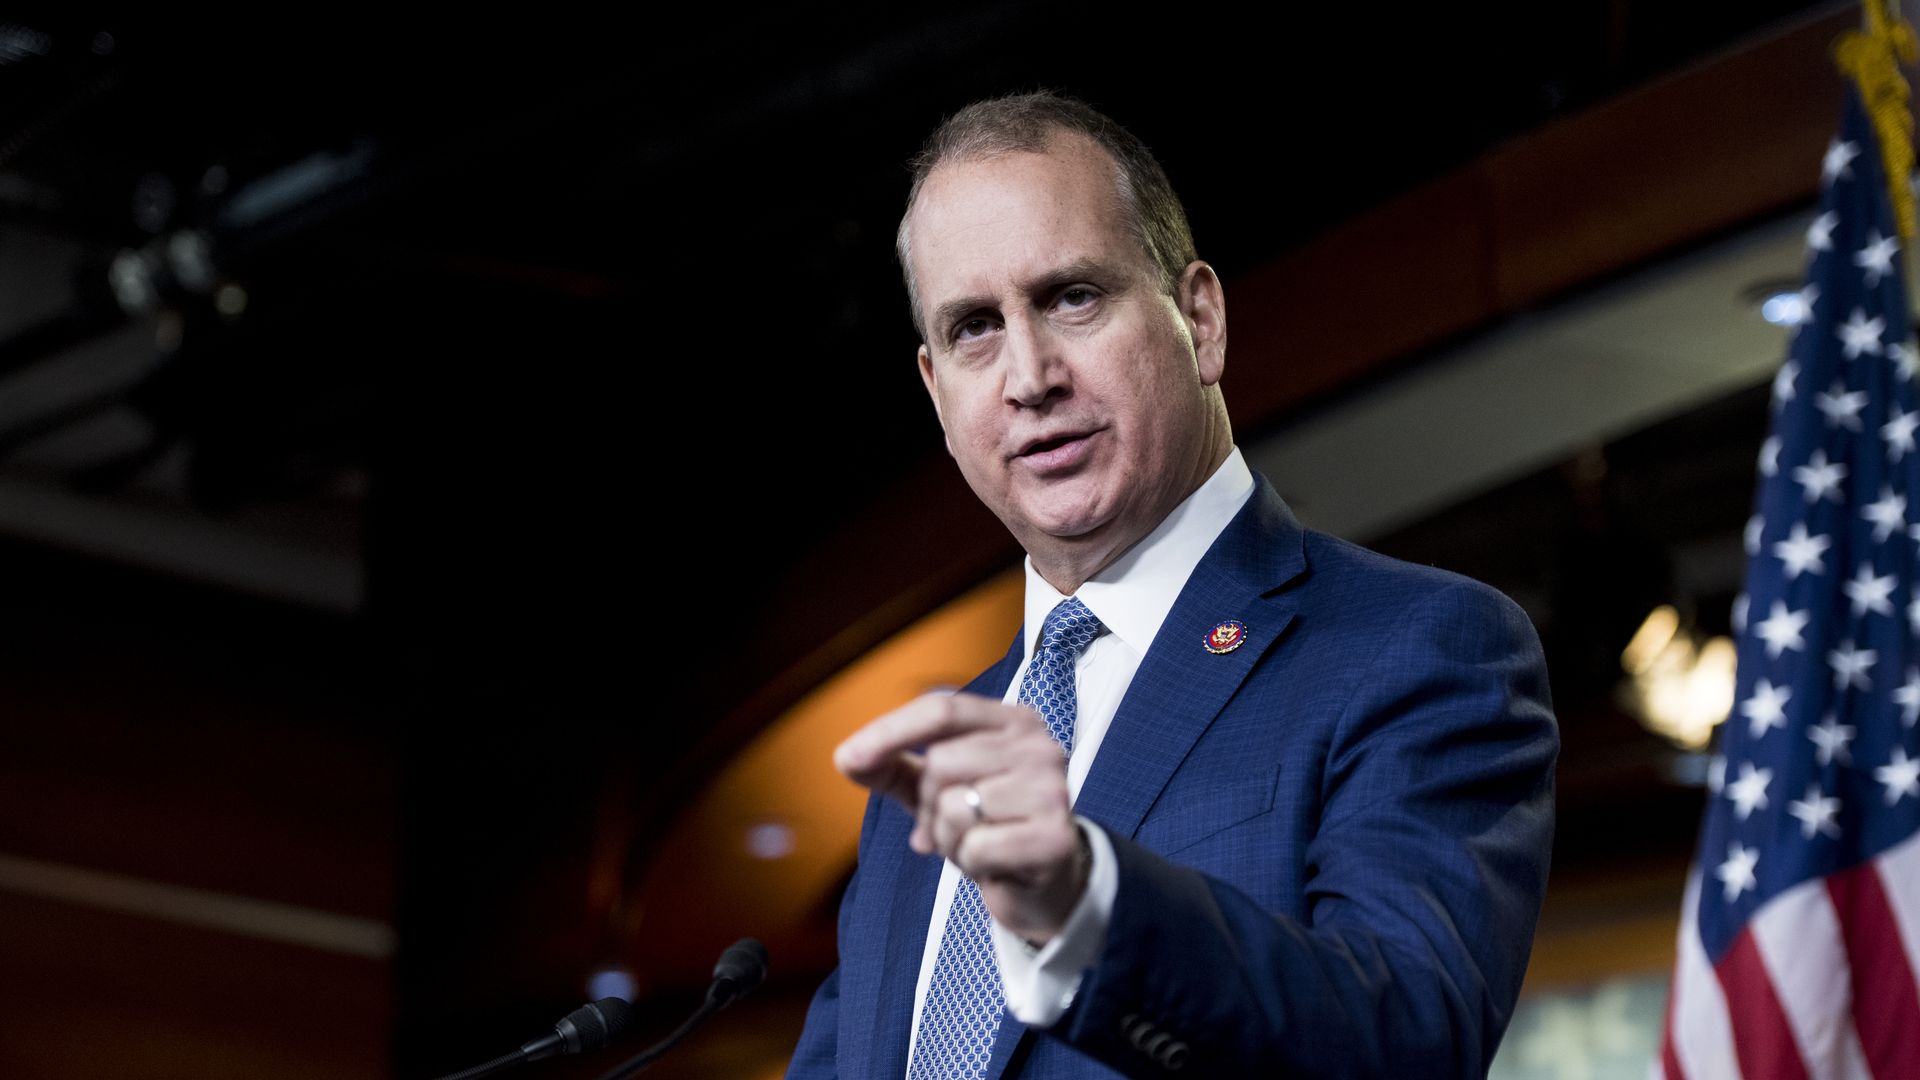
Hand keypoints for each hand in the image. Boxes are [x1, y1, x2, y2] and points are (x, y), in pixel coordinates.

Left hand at [834, 692, 1089, 942]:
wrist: (1043, 885)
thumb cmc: (986, 826)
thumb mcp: (934, 790)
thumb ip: (891, 768)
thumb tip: (846, 758)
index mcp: (1012, 721)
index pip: (941, 709)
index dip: (889, 732)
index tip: (847, 758)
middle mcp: (1039, 746)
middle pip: (941, 763)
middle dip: (930, 805)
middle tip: (956, 826)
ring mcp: (1052, 790)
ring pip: (954, 807)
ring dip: (950, 839)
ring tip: (978, 845)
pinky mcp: (1054, 838)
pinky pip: (976, 847)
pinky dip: (972, 864)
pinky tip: (996, 865)